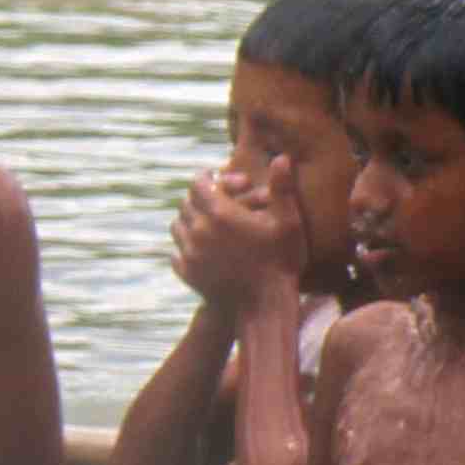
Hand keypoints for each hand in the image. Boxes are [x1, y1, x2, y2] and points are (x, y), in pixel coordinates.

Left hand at [170, 169, 301, 314]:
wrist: (264, 307)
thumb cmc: (281, 262)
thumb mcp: (288, 222)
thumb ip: (282, 188)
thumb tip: (281, 157)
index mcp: (220, 214)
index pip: (199, 183)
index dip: (206, 177)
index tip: (213, 175)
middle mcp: (198, 231)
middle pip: (186, 203)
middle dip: (199, 197)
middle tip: (212, 197)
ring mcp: (190, 254)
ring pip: (178, 227)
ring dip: (190, 219)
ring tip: (204, 220)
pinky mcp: (187, 273)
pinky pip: (177, 252)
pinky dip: (185, 245)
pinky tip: (199, 247)